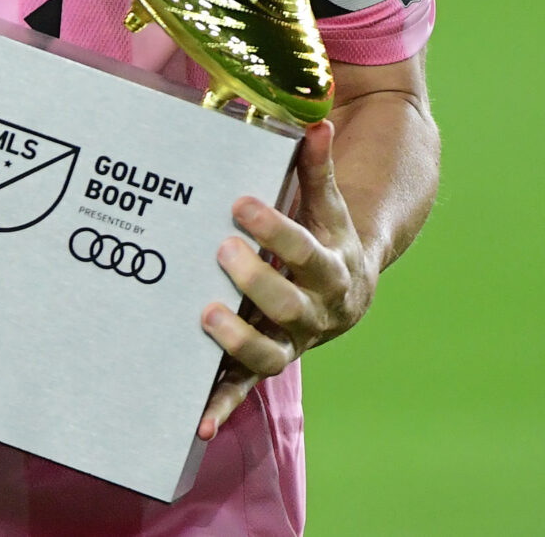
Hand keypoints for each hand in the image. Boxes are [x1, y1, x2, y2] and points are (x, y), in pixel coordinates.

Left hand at [197, 119, 374, 438]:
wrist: (347, 291)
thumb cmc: (324, 237)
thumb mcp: (326, 205)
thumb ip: (315, 168)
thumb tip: (316, 120)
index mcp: (333, 269)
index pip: (307, 250)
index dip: (277, 230)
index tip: (241, 205)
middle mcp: (316, 313)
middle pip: (290, 304)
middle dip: (256, 280)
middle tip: (221, 252)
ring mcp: (289, 343)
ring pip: (269, 353)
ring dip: (238, 341)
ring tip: (206, 317)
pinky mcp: (262, 365)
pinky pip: (242, 389)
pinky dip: (222, 407)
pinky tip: (196, 422)